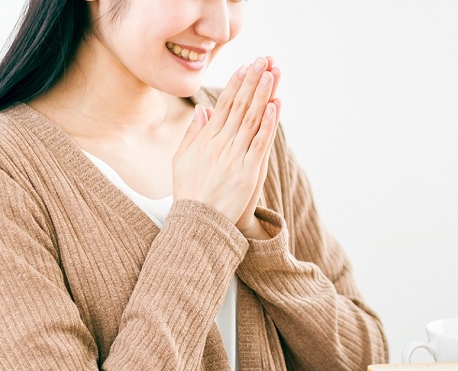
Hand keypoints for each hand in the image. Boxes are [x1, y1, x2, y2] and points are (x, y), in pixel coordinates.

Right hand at [173, 57, 281, 237]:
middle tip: (263, 59)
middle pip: (239, 106)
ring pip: (251, 120)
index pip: (223, 105)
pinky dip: (268, 124)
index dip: (236, 84)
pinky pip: (260, 143)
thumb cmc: (190, 192)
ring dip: (263, 95)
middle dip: (252, 81)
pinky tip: (275, 106)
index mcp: (205, 140)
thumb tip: (203, 110)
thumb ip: (192, 134)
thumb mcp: (182, 160)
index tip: (246, 66)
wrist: (198, 223)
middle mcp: (220, 145)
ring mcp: (235, 158)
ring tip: (271, 73)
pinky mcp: (248, 172)